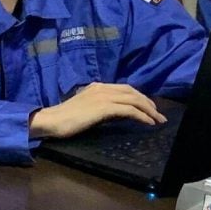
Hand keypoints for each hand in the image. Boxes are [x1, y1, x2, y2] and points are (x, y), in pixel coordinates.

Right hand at [30, 83, 167, 140]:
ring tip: (158, 120)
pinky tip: (148, 123)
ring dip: (149, 110)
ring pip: (134, 99)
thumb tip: (118, 114)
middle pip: (133, 92)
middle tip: (158, 114)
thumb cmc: (66, 119)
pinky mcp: (104, 107)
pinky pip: (129, 110)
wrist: (52, 120)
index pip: (125, 88)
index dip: (140, 97)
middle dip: (148, 102)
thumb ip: (101, 107)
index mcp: (98, 87)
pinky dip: (141, 115)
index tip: (149, 108)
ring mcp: (103, 96)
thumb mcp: (86, 108)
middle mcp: (102, 88)